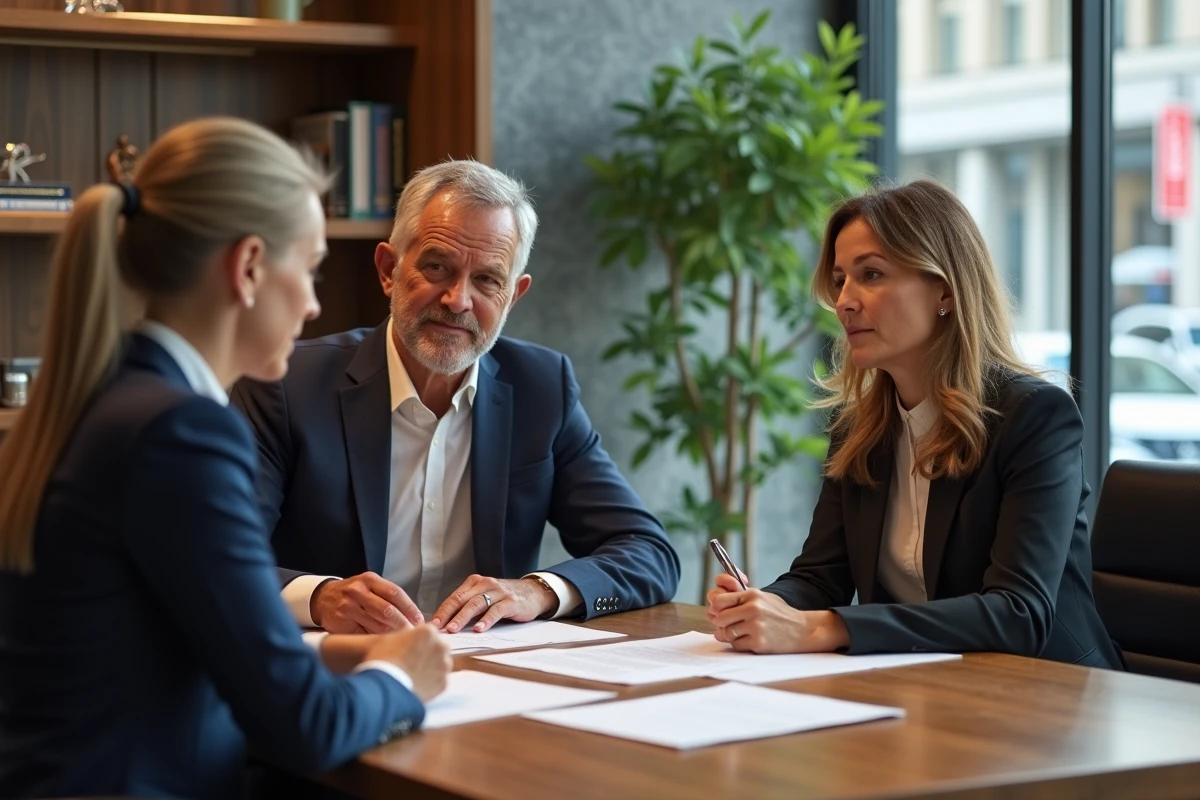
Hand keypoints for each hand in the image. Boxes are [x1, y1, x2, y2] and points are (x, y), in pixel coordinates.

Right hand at [311, 572, 422, 633]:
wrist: (323, 598)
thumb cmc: (354, 594)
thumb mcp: (370, 587)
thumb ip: (388, 598)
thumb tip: (413, 618)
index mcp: (370, 580)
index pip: (395, 593)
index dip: (410, 608)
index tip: (419, 620)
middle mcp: (358, 591)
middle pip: (387, 610)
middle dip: (403, 624)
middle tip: (414, 635)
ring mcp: (348, 606)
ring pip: (376, 624)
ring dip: (392, 634)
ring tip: (402, 641)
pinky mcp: (341, 621)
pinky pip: (364, 634)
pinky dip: (376, 639)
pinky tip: (383, 643)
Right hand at [364, 624, 451, 701]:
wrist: (387, 687)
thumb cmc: (384, 660)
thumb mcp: (384, 640)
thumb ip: (397, 636)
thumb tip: (393, 638)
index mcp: (428, 632)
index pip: (428, 632)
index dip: (418, 641)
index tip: (409, 648)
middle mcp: (441, 646)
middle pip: (438, 647)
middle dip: (428, 653)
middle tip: (412, 662)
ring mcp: (444, 665)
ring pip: (441, 664)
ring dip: (432, 668)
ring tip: (414, 675)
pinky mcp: (444, 683)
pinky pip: (439, 681)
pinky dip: (431, 684)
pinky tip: (417, 685)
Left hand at [431, 575, 557, 632]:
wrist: (533, 592)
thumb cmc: (505, 598)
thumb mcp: (485, 597)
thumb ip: (469, 606)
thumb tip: (447, 624)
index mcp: (475, 583)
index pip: (454, 597)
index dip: (442, 611)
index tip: (432, 624)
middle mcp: (485, 584)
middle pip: (462, 599)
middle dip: (448, 614)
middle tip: (438, 628)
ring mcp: (498, 592)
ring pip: (476, 604)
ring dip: (463, 617)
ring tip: (454, 629)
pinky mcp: (511, 602)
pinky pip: (496, 610)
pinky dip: (487, 620)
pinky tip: (480, 628)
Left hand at [706, 573, 849, 653]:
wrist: (804, 630)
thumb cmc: (781, 614)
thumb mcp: (763, 598)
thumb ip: (740, 599)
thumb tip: (713, 606)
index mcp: (752, 595)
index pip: (719, 600)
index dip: (716, 609)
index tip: (719, 613)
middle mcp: (753, 608)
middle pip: (720, 618)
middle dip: (722, 624)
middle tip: (729, 627)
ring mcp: (756, 626)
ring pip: (727, 633)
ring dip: (731, 636)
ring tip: (743, 634)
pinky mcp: (758, 642)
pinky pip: (736, 645)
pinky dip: (740, 645)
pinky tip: (751, 641)